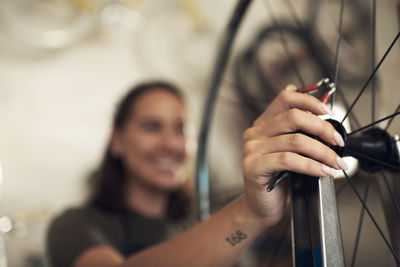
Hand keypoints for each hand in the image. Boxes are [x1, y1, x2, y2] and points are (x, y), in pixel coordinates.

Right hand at [241, 86, 346, 227]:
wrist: (262, 207)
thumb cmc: (279, 180)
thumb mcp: (291, 151)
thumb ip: (301, 133)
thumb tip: (323, 117)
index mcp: (264, 124)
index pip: (285, 98)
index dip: (309, 101)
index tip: (328, 112)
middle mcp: (255, 133)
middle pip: (293, 117)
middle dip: (322, 128)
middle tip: (338, 142)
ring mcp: (252, 149)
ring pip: (295, 141)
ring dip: (322, 152)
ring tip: (336, 162)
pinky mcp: (253, 166)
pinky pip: (288, 160)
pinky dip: (311, 165)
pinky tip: (323, 171)